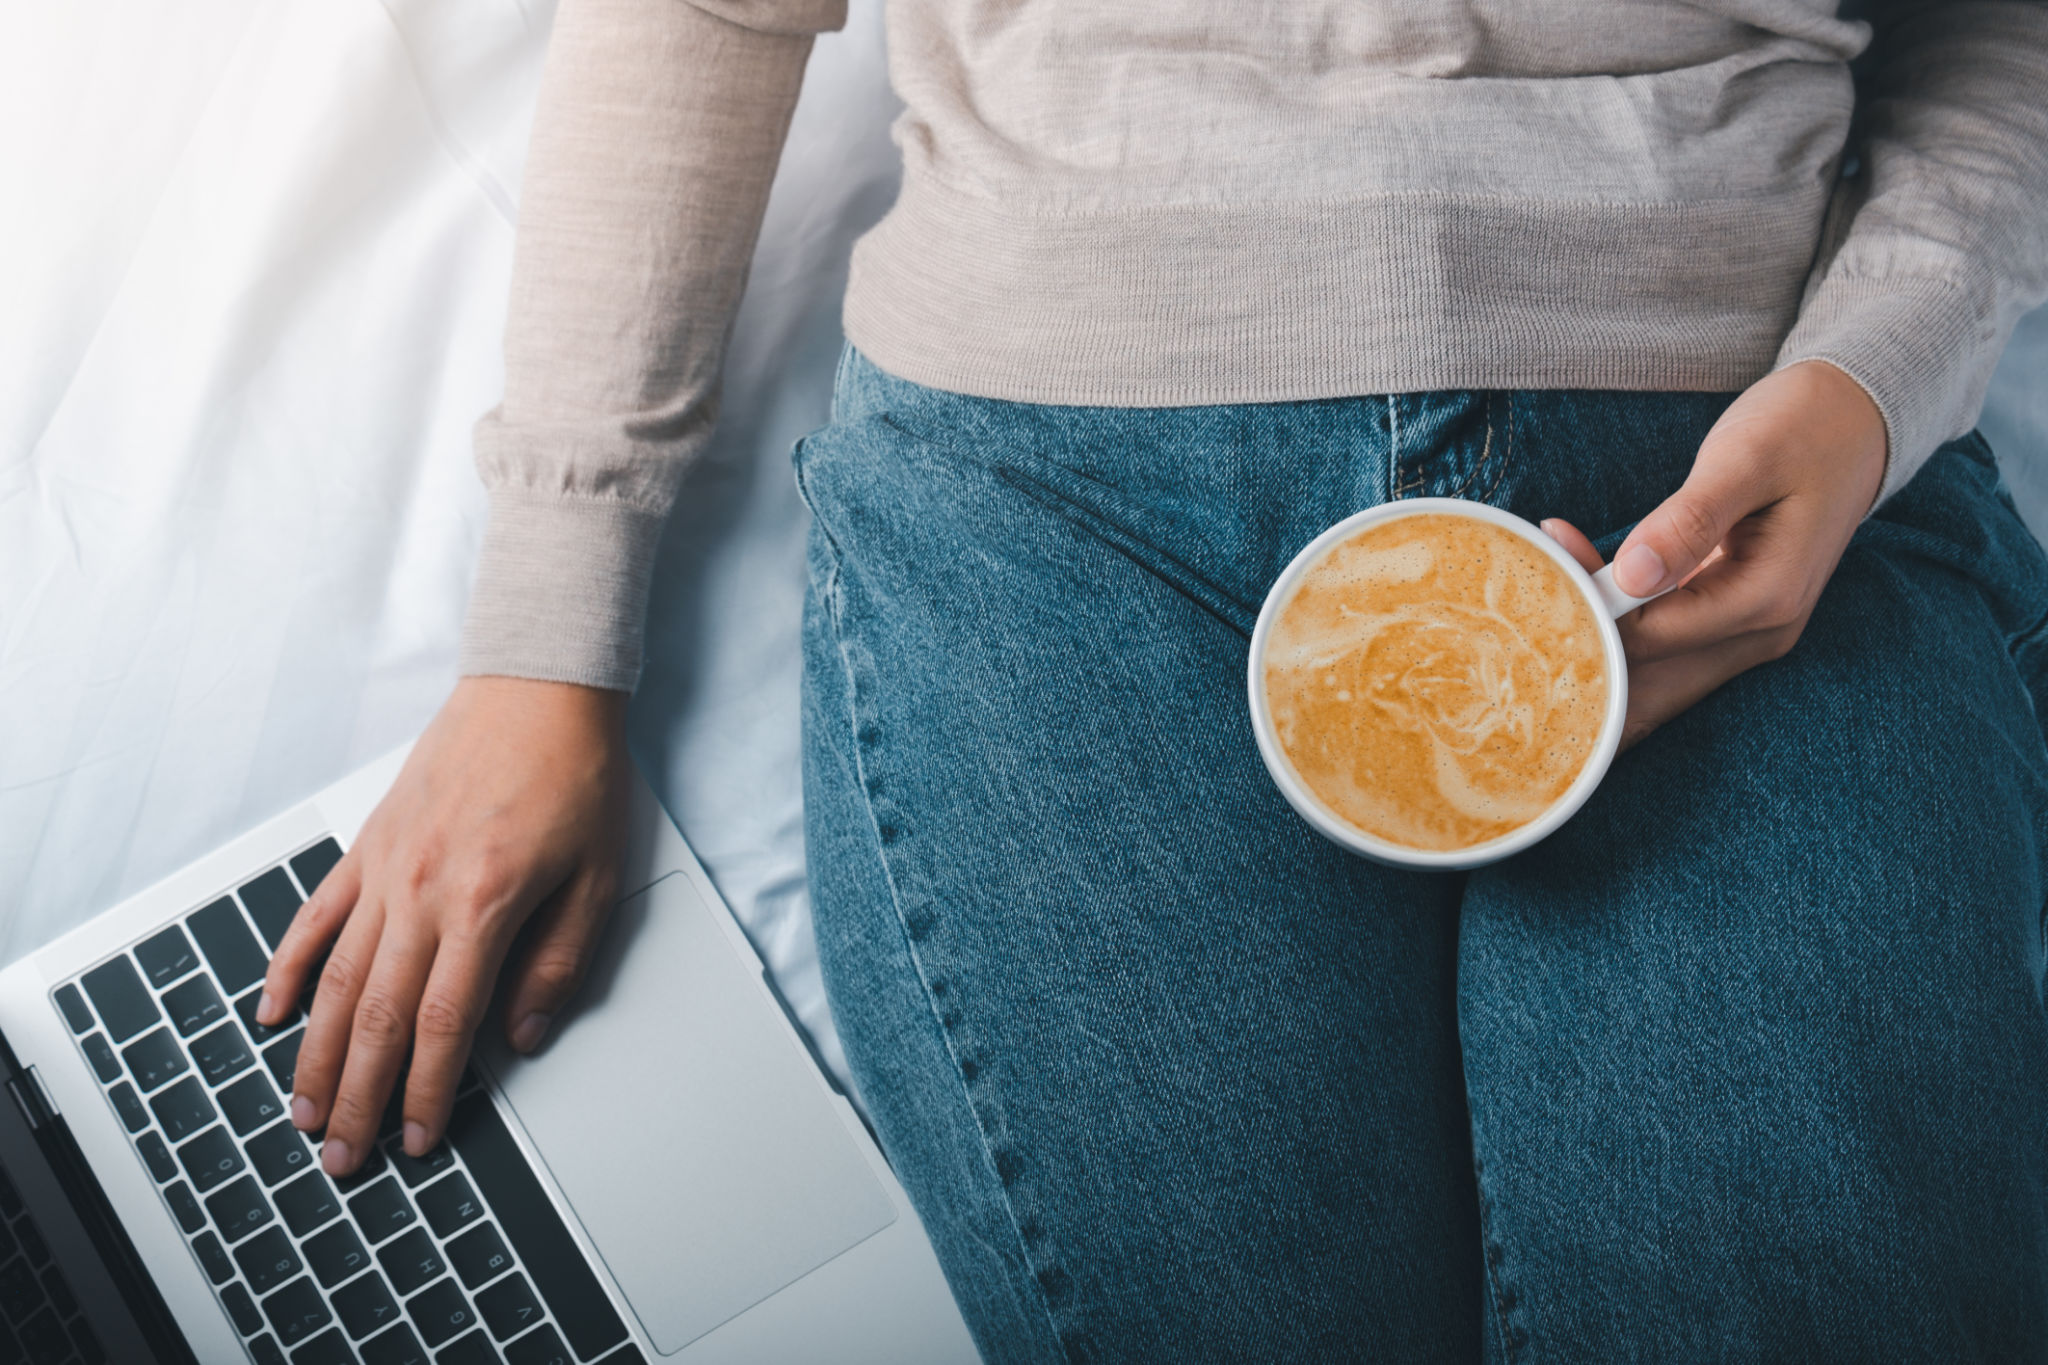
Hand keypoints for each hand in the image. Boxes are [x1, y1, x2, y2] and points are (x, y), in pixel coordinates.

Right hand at [258, 676, 630, 1172]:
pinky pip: (315, 917)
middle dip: (357, 1097)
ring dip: (313, 1054)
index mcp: (484, 905)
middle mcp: (421, 891)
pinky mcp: (366, 845)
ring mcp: (384, 867)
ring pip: (334, 980)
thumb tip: (523, 1037)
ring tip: (303, 1111)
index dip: (425, 1093)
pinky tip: (270, 1013)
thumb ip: (559, 963)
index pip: (443, 1025)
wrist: (536, 688)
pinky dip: (288, 968)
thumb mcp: (598, 876)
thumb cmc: (576, 774)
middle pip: (375, 1018)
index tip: (417, 1140)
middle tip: (343, 1156)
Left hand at [1542, 360, 1886, 748]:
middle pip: (1650, 687)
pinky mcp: (1729, 618)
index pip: (1650, 640)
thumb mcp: (1745, 458)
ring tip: (1539, 605)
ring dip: (1596, 653)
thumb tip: (1632, 575)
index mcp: (1765, 601)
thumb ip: (1690, 518)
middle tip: (1520, 620)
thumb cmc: (1803, 426)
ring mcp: (1748, 633)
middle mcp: (1760, 634)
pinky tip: (1574, 596)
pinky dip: (1616, 635)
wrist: (1856, 418)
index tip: (1548, 563)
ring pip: (1653, 679)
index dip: (1589, 612)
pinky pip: (1663, 649)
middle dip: (1583, 662)